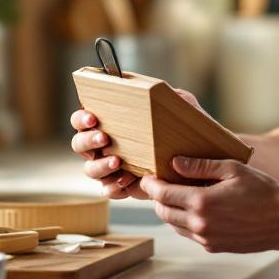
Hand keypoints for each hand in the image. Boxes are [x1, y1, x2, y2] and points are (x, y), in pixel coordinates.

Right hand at [69, 87, 203, 199]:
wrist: (199, 164)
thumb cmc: (185, 132)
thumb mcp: (182, 110)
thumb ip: (173, 96)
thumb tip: (159, 88)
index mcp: (110, 122)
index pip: (82, 118)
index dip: (81, 118)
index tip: (93, 118)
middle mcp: (103, 145)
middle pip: (79, 143)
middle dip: (88, 140)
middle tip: (105, 138)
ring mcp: (109, 167)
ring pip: (89, 169)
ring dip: (100, 165)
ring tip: (118, 161)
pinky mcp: (121, 186)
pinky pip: (107, 189)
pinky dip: (113, 187)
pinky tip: (126, 182)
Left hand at [140, 156, 278, 253]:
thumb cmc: (262, 191)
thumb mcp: (232, 169)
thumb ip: (200, 167)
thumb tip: (175, 163)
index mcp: (202, 202)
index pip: (162, 194)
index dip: (151, 184)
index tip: (147, 176)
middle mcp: (200, 224)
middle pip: (163, 211)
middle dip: (157, 197)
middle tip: (159, 184)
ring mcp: (206, 239)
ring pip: (174, 224)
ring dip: (169, 210)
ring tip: (175, 195)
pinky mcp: (213, 247)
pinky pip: (189, 234)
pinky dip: (184, 222)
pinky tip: (194, 209)